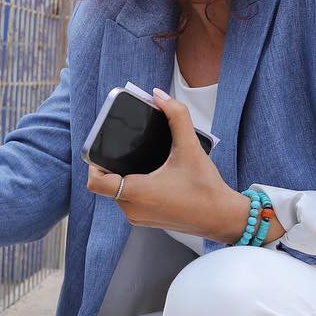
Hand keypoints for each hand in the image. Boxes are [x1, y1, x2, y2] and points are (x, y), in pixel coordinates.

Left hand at [84, 88, 250, 243]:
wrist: (221, 217)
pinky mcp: (144, 220)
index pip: (95, 182)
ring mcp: (137, 217)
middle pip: (105, 184)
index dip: (93, 163)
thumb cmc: (206, 188)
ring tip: (136, 160)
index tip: (101, 149)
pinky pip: (127, 201)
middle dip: (110, 166)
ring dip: (121, 177)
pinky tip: (146, 174)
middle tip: (122, 149)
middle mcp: (132, 208)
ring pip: (116, 193)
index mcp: (137, 192)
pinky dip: (131, 187)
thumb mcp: (191, 147)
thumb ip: (176, 116)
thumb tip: (159, 95)